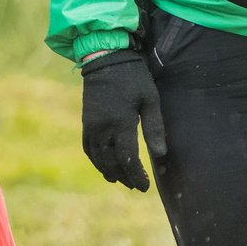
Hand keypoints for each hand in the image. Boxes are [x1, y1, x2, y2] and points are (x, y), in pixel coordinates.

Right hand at [79, 50, 165, 191]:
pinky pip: (88, 149)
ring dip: (110, 172)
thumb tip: (161, 155)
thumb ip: (154, 128)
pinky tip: (105, 167)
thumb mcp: (150, 99)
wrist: (106, 59)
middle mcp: (102, 128)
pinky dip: (96, 161)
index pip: (128, 159)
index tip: (145, 186)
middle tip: (136, 186)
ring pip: (98, 158)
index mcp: (121, 123)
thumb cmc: (134, 78)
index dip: (136, 176)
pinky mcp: (86, 123)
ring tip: (122, 180)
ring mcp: (91, 126)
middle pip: (112, 163)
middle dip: (125, 177)